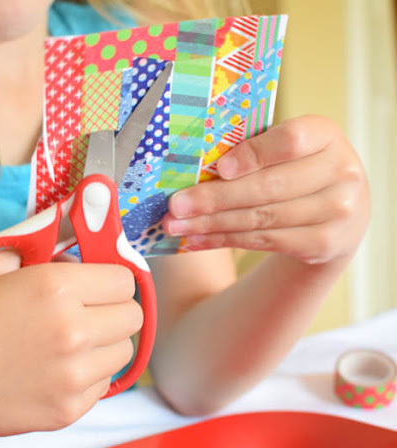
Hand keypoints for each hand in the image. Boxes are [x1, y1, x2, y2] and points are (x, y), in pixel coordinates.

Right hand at [0, 250, 141, 441]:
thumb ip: (35, 251)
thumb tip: (68, 252)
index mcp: (55, 289)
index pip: (124, 280)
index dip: (110, 277)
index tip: (97, 282)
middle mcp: (72, 332)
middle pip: (132, 317)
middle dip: (113, 308)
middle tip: (86, 310)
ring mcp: (72, 377)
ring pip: (122, 352)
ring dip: (104, 342)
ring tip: (68, 341)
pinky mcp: (66, 411)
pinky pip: (102, 385)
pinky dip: (88, 375)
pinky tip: (56, 369)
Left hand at [162, 115, 369, 264]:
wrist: (339, 210)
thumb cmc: (294, 168)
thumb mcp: (283, 150)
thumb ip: (250, 150)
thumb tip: (191, 166)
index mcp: (325, 135)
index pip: (290, 141)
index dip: (253, 155)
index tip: (219, 170)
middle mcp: (340, 171)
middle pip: (268, 187)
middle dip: (214, 198)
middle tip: (176, 205)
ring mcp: (338, 211)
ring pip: (261, 219)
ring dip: (211, 224)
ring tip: (175, 225)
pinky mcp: (325, 243)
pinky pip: (264, 241)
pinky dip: (224, 240)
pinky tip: (196, 239)